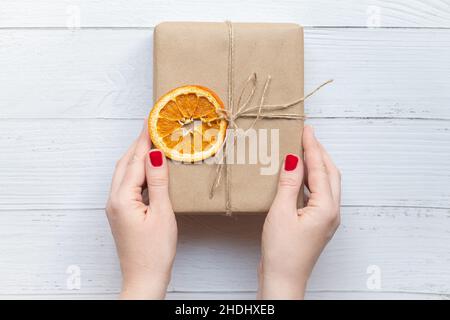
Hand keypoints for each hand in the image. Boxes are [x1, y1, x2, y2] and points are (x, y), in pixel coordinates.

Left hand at [106, 122, 176, 298]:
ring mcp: (116, 206)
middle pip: (125, 164)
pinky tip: (149, 169)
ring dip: (137, 157)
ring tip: (153, 143)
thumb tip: (156, 155)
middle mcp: (114, 200)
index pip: (135, 161)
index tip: (152, 122)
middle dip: (138, 144)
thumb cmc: (154, 252)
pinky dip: (137, 171)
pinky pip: (127, 184)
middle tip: (153, 128)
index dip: (144, 140)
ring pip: (125, 173)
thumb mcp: (162, 213)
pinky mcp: (122, 212)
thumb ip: (158, 182)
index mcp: (122, 198)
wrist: (144, 278)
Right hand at [258, 125, 340, 298]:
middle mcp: (332, 211)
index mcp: (326, 207)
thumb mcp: (281, 212)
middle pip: (330, 173)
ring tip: (304, 150)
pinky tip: (300, 176)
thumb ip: (289, 184)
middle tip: (307, 135)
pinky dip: (312, 179)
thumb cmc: (282, 251)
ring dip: (317, 165)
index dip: (312, 147)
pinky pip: (320, 194)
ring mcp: (327, 218)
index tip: (306, 129)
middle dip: (319, 152)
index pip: (320, 169)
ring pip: (327, 183)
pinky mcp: (319, 222)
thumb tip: (292, 159)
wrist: (283, 279)